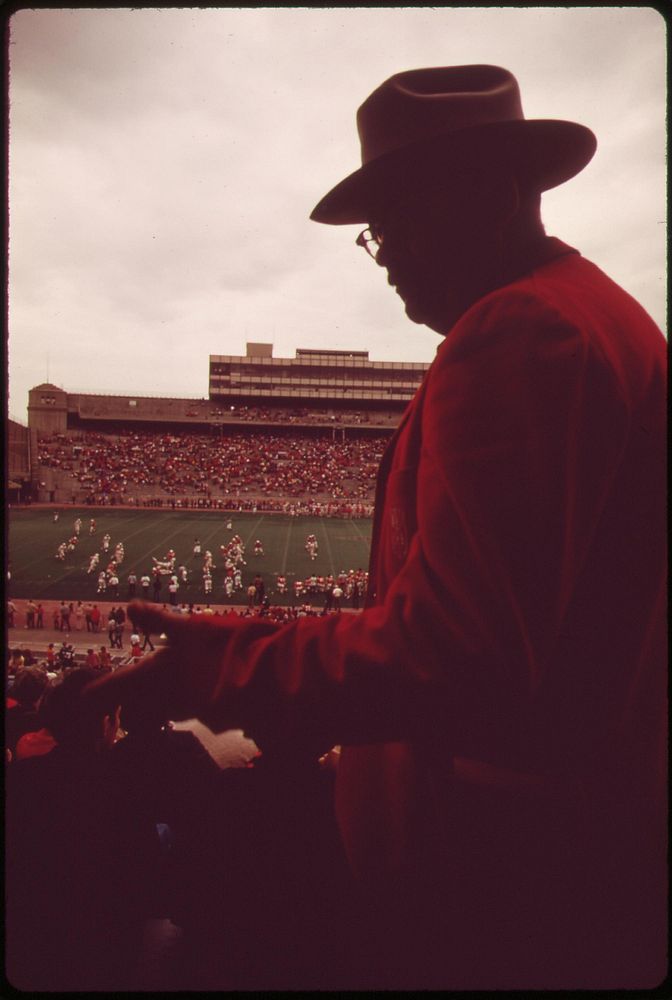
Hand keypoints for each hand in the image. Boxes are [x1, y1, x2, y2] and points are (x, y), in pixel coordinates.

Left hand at [80, 601, 236, 725]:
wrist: (261, 677)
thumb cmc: (219, 648)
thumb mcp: (187, 627)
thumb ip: (158, 620)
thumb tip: (131, 606)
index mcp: (148, 677)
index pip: (105, 692)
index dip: (94, 694)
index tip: (88, 694)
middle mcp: (161, 701)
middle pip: (132, 713)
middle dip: (133, 704)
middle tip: (138, 688)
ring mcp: (184, 714)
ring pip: (160, 715)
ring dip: (160, 705)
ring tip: (174, 684)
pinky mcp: (208, 718)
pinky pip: (187, 715)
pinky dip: (188, 704)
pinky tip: (203, 686)